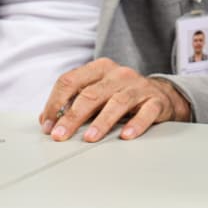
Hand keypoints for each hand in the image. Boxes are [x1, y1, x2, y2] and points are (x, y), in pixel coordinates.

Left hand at [39, 58, 190, 142]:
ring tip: (90, 138)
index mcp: (99, 68)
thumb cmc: (121, 94)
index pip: (70, 80)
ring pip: (118, 102)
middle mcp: (119, 74)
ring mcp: (138, 86)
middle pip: (91, 94)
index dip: (55, 102)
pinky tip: (126, 135)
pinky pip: (146, 112)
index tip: (47, 124)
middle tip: (61, 135)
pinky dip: (136, 124)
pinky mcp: (156, 101)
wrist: (161, 95)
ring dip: (102, 121)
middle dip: (73, 116)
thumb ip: (72, 103)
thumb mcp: (96, 93)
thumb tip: (46, 120)